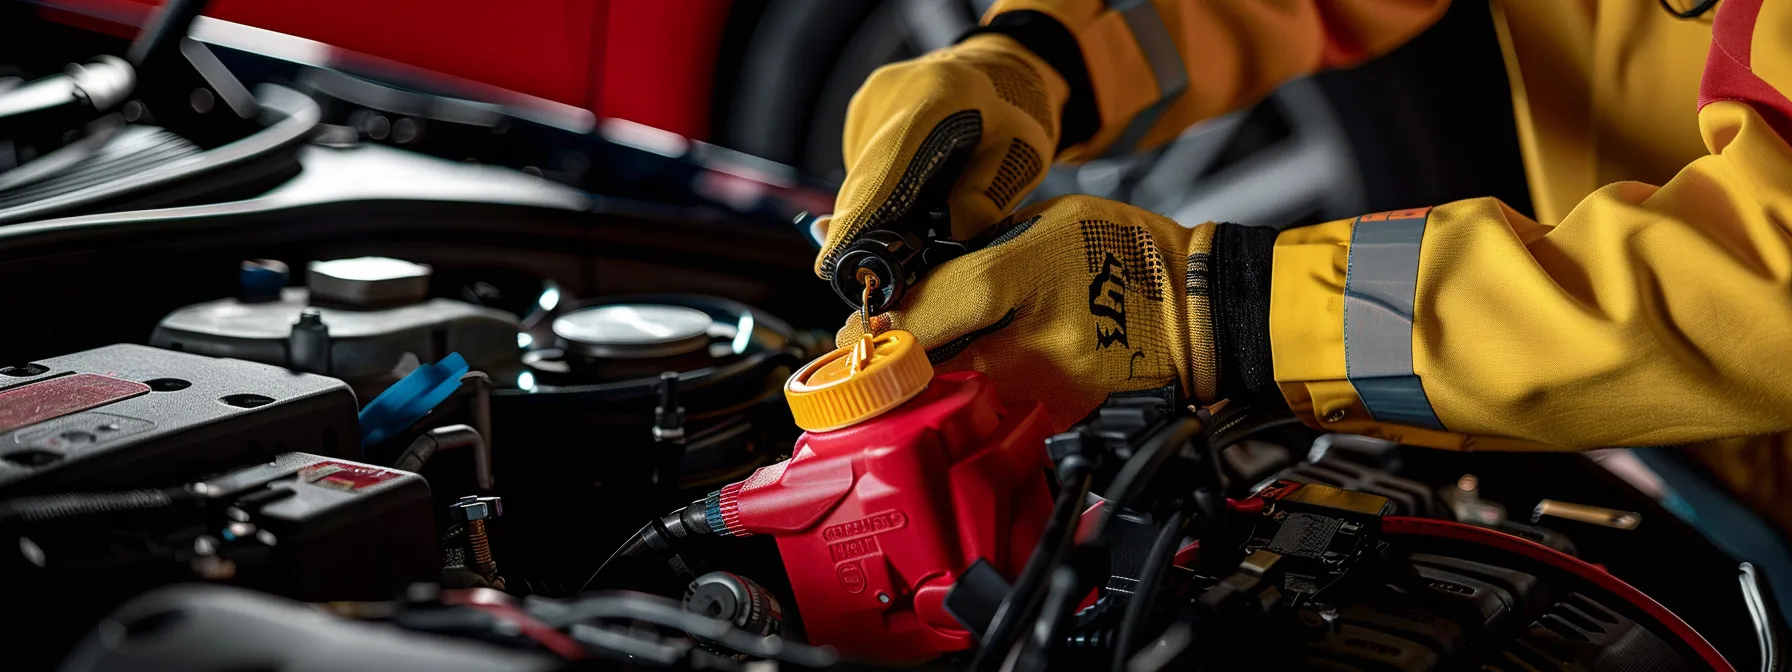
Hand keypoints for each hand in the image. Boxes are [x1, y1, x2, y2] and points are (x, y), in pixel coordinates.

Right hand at [814, 34, 1068, 280]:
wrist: (999, 71)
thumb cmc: (1014, 120)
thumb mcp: (1019, 162)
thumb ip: (980, 204)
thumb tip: (932, 255)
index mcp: (942, 96)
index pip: (890, 168)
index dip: (862, 220)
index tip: (838, 263)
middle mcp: (893, 94)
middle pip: (865, 180)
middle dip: (865, 233)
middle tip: (876, 276)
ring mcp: (870, 102)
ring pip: (858, 181)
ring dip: (876, 215)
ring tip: (918, 222)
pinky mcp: (860, 112)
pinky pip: (860, 170)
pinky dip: (879, 195)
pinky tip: (910, 194)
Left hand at [836, 195, 1224, 429]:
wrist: (1205, 313)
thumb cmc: (1129, 256)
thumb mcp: (1046, 225)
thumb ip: (978, 247)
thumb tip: (911, 269)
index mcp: (1013, 283)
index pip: (916, 315)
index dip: (873, 328)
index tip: (851, 334)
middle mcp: (1021, 346)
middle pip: (925, 365)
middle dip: (899, 358)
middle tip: (882, 347)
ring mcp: (1039, 391)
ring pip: (956, 394)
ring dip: (936, 379)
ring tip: (944, 354)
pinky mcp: (1057, 420)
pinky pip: (996, 412)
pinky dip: (979, 397)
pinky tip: (990, 374)